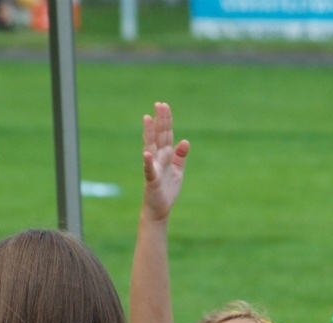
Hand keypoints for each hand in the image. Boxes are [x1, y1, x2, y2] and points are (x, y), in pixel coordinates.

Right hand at [141, 101, 189, 223]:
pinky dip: (148, 161)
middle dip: (160, 121)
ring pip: (151, 147)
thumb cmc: (167, 189)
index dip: (166, 121)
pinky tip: (147, 152)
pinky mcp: (152, 180)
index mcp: (165, 156)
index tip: (164, 106)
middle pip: (159, 136)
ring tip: (147, 119)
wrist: (160, 209)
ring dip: (149, 133)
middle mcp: (158, 158)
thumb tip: (185, 141)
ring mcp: (153, 167)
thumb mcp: (178, 171)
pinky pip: (149, 169)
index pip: (166, 135)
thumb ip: (180, 156)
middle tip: (159, 104)